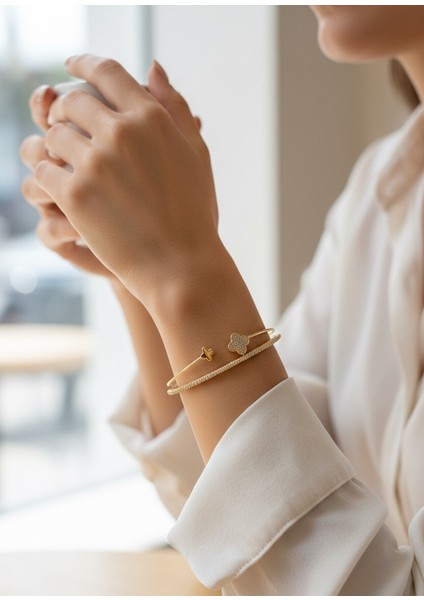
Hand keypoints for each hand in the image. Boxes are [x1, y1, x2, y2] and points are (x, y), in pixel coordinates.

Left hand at [34, 55, 220, 311]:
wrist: (182, 266)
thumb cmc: (194, 213)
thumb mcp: (195, 154)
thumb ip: (175, 107)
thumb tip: (153, 68)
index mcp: (151, 118)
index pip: (106, 72)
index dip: (82, 64)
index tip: (70, 65)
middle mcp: (121, 133)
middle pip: (72, 101)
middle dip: (64, 110)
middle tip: (64, 124)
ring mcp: (96, 163)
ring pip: (52, 136)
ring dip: (54, 147)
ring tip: (63, 162)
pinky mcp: (75, 195)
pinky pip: (43, 172)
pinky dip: (47, 178)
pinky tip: (60, 189)